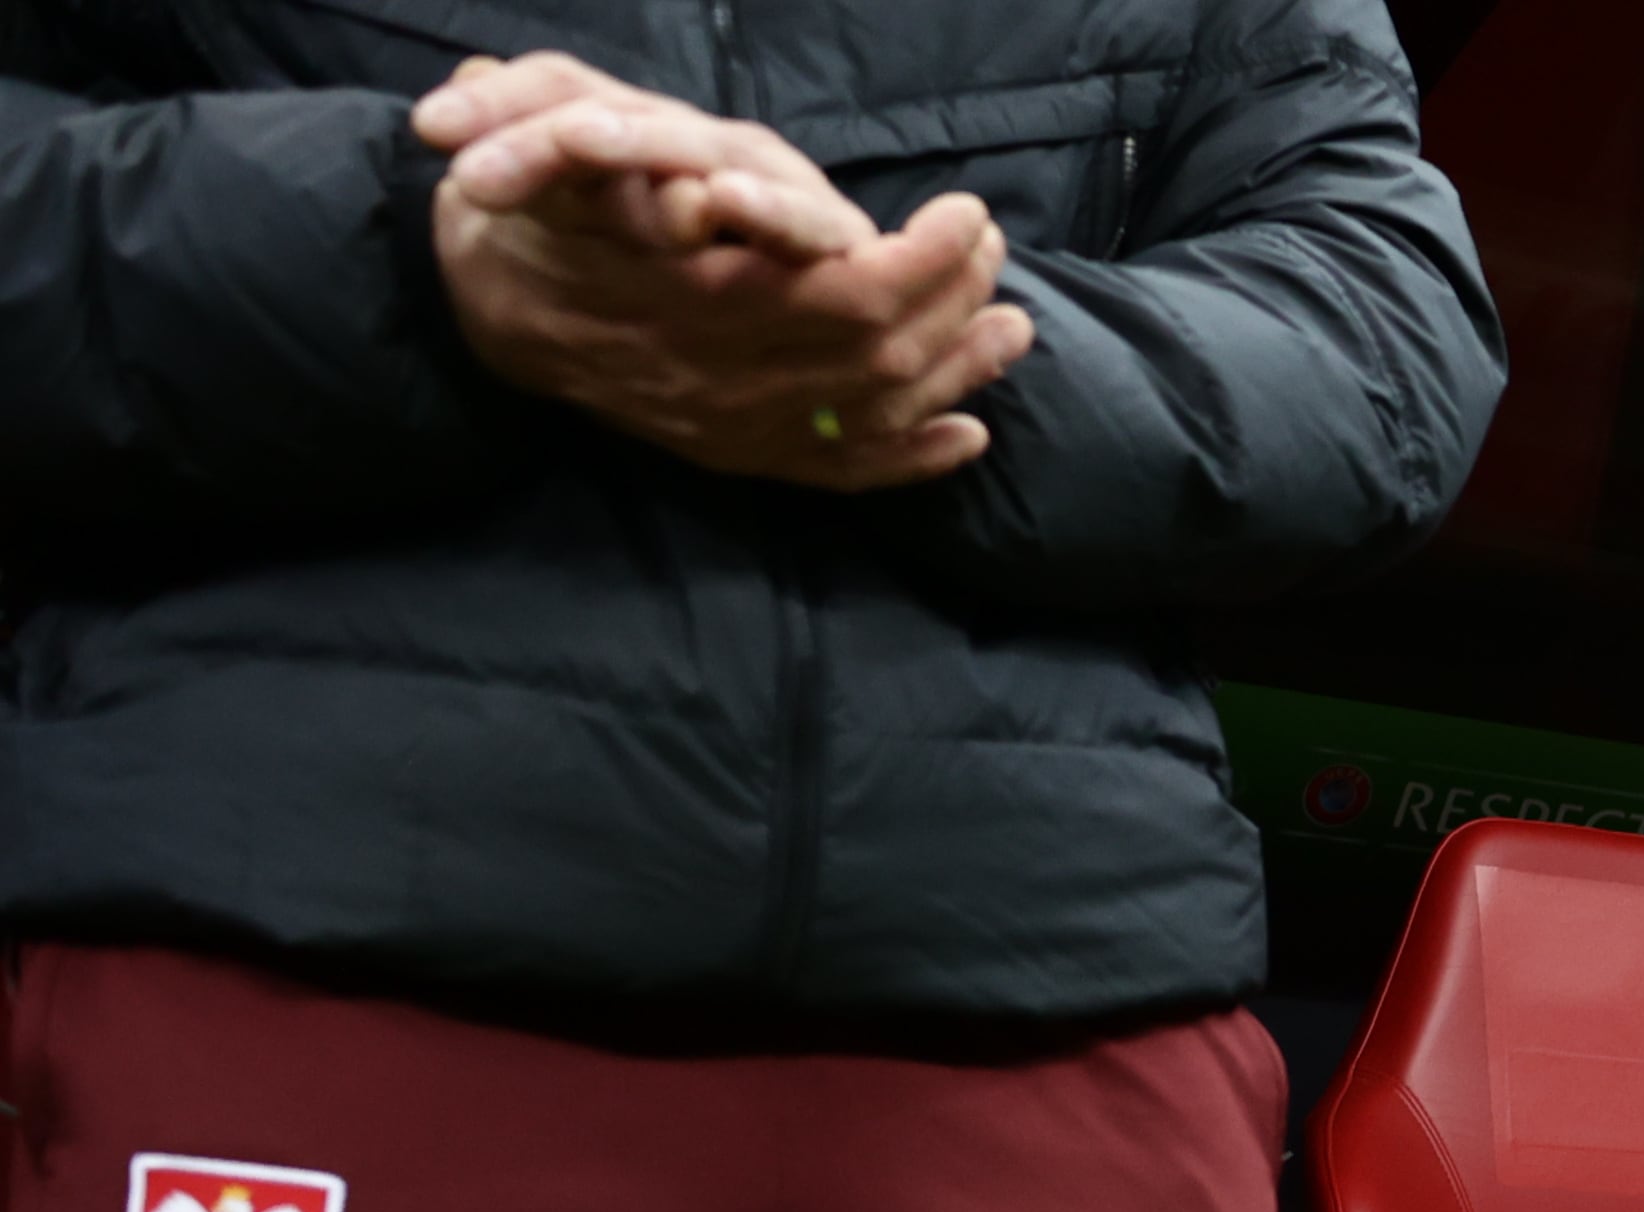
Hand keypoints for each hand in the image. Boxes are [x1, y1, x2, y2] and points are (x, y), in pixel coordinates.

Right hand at [419, 54, 1034, 488]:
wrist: (479, 303)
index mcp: (699, 298)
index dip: (927, 259)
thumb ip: (653, 167)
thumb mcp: (575, 154)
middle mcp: (722, 374)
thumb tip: (716, 200)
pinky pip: (837, 472)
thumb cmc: (540, 210)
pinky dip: (912, 459)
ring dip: (958, 371)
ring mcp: (730, 424)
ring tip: (1012, 327)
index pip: (854, 294)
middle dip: (955, 301)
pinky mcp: (732, 454)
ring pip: (876, 412)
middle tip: (994, 254)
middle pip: (883, 353)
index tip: (968, 214)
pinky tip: (968, 435)